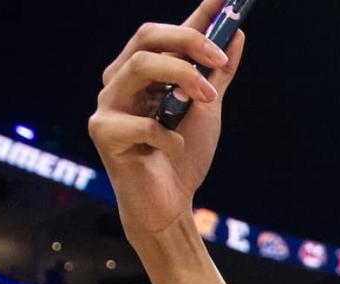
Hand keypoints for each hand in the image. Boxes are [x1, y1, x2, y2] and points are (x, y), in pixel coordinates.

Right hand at [88, 3, 242, 242]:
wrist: (168, 208)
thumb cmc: (182, 158)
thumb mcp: (206, 110)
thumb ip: (216, 75)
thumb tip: (236, 34)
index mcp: (141, 72)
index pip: (166, 32)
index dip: (196, 16)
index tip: (226, 1)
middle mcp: (120, 81)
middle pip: (147, 37)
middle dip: (188, 42)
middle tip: (219, 60)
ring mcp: (108, 105)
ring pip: (140, 66)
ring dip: (182, 77)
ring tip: (207, 101)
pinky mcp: (104, 133)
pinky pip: (143, 122)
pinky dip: (170, 136)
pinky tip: (176, 150)